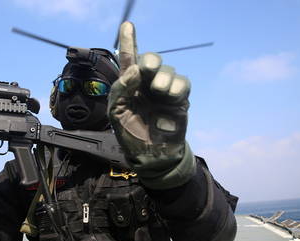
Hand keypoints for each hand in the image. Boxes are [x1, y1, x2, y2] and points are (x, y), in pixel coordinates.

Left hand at [108, 22, 194, 188]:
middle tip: (149, 68)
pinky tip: (170, 95)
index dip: (129, 42)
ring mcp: (164, 91)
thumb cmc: (131, 134)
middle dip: (151, 60)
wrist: (152, 155)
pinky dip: (177, 85)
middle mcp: (147, 85)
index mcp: (129, 86)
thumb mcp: (116, 113)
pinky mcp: (180, 99)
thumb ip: (119, 90)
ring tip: (159, 91)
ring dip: (163, 77)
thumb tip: (133, 70)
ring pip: (168, 70)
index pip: (129, 60)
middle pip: (151, 61)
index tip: (127, 26)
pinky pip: (183, 83)